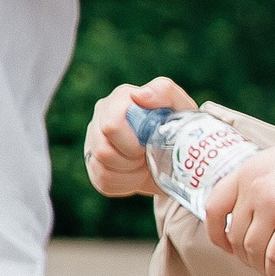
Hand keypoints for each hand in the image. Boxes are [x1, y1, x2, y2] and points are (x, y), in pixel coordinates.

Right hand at [84, 79, 196, 198]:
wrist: (178, 155)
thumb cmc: (178, 127)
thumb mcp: (181, 107)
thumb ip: (164, 92)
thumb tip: (140, 95)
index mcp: (120, 99)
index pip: (112, 126)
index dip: (133, 142)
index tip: (150, 144)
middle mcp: (101, 116)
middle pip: (104, 150)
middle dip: (132, 159)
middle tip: (149, 155)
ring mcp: (93, 139)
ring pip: (103, 167)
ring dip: (131, 172)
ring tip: (145, 163)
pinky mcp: (94, 164)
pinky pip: (104, 181)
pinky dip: (127, 183)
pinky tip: (137, 174)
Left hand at [216, 122, 274, 275]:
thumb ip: (262, 184)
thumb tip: (260, 215)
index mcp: (245, 173)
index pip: (214, 209)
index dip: (216, 235)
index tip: (227, 246)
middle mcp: (253, 189)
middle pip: (236, 235)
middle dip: (244, 257)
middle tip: (258, 263)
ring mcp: (272, 205)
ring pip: (253, 249)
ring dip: (259, 267)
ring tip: (270, 271)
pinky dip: (274, 271)